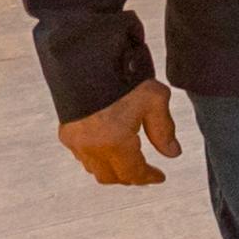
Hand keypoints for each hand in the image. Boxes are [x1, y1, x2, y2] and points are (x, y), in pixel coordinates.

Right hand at [60, 83, 180, 185]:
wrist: (88, 60)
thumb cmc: (124, 78)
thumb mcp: (155, 100)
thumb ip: (164, 130)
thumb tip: (173, 153)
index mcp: (115, 142)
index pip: (133, 172)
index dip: (148, 177)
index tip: (159, 177)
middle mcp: (92, 147)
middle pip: (111, 177)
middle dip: (130, 177)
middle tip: (145, 172)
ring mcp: (76, 142)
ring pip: (95, 169)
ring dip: (112, 169)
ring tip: (128, 161)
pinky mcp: (66, 133)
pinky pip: (82, 156)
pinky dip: (96, 158)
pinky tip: (108, 149)